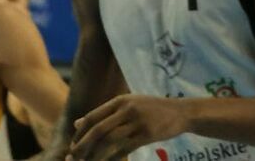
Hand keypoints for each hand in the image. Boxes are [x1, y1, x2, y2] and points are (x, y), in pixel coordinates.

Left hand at [70, 94, 188, 160]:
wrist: (180, 111)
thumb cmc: (152, 109)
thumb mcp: (129, 104)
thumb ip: (104, 114)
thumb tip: (77, 123)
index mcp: (121, 100)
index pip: (93, 116)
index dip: (80, 133)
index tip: (73, 146)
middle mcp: (128, 108)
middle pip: (99, 129)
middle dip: (83, 146)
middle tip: (73, 158)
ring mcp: (138, 121)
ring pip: (109, 141)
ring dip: (94, 155)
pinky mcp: (146, 134)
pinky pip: (123, 149)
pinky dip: (111, 158)